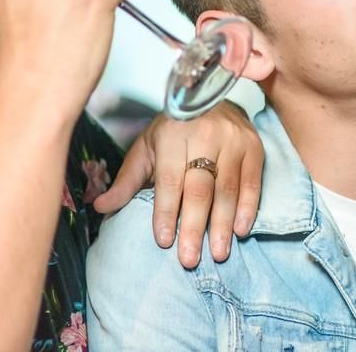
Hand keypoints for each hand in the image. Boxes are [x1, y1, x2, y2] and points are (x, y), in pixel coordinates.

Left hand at [94, 100, 263, 267]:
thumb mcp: (147, 147)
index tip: (164, 241)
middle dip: (194, 226)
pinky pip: (252, 182)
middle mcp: (206, 134)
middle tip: (189, 259)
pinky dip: (247, 208)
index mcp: (174, 134)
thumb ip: (127, 179)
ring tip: (217, 253)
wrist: (212, 95)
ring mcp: (234, 140)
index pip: (169, 179)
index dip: (166, 211)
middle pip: (200, 188)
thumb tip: (100, 208)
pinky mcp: (255, 147)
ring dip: (222, 224)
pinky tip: (240, 230)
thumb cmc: (175, 129)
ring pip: (228, 188)